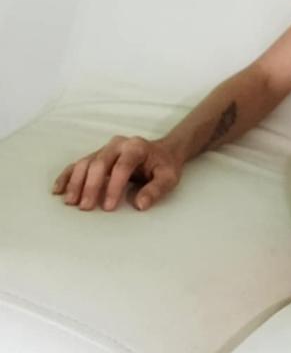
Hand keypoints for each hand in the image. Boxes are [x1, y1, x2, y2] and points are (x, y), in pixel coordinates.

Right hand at [51, 135, 182, 211]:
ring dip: (76, 182)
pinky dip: (67, 176)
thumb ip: (156, 190)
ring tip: (70, 202)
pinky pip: (77, 164)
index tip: (108, 207)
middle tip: (85, 207)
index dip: (113, 186)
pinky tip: (58, 190)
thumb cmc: (164, 166)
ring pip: (85, 163)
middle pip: (99, 163)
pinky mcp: (96, 155)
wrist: (162, 153)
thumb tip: (140, 205)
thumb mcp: (168, 178)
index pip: (122, 166)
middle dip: (91, 186)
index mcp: (136, 147)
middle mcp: (117, 145)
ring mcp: (104, 149)